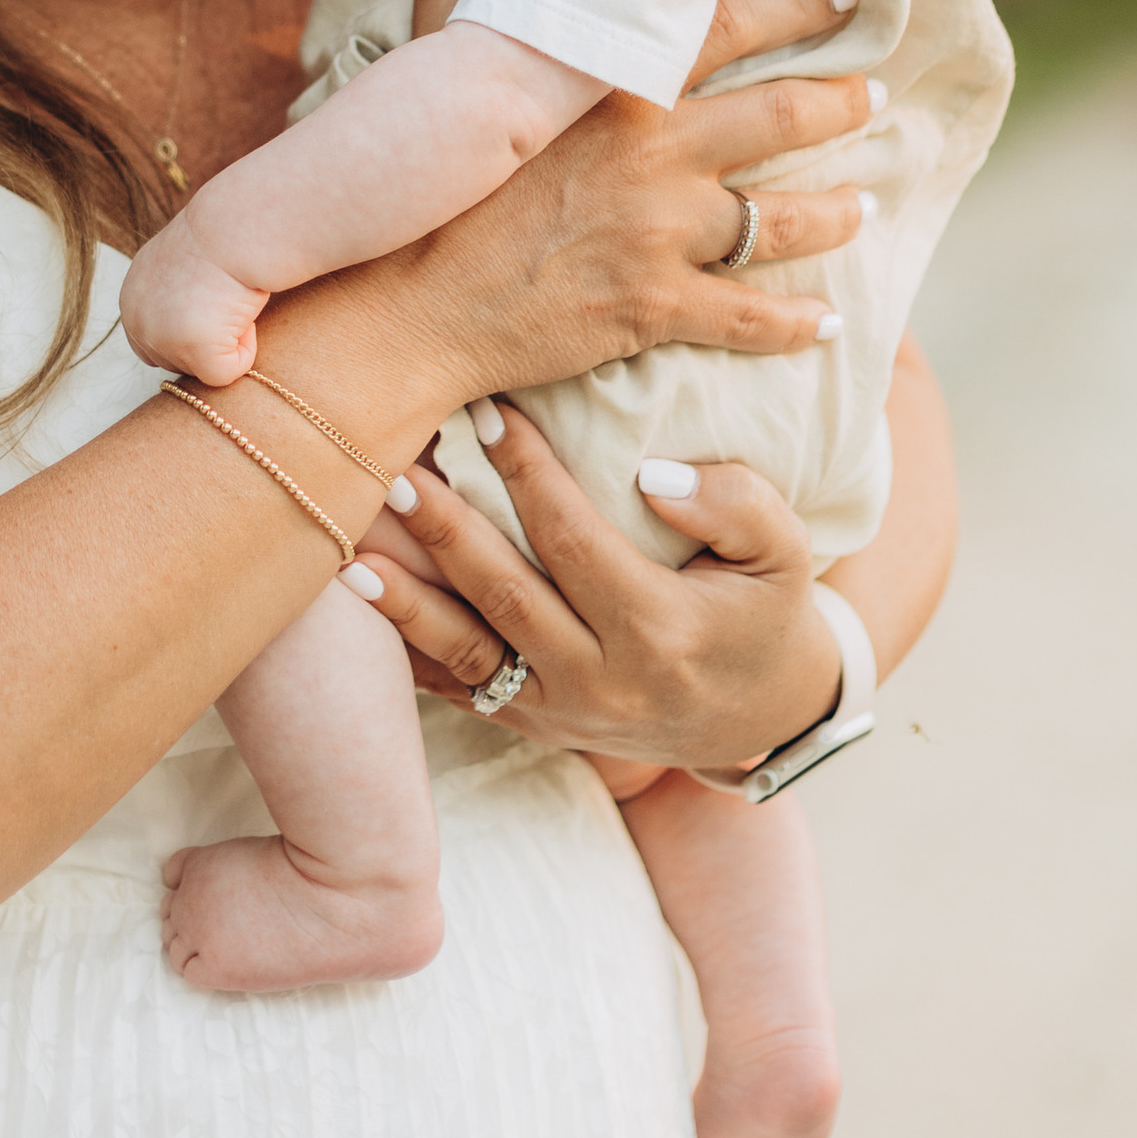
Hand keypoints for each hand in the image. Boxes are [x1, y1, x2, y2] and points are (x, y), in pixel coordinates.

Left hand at [118, 213, 268, 384]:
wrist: (235, 226)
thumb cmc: (219, 235)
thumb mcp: (178, 264)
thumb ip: (171, 296)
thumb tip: (189, 319)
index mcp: (132, 297)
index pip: (151, 343)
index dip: (187, 334)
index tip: (210, 305)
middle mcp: (137, 320)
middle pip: (174, 361)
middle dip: (205, 342)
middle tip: (225, 300)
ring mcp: (162, 338)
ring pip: (201, 368)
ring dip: (226, 342)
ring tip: (233, 301)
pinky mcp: (194, 351)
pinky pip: (227, 373)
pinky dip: (245, 351)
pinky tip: (244, 315)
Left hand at [342, 406, 838, 776]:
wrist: (765, 718)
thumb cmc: (767, 613)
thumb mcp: (785, 554)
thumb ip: (737, 504)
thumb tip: (655, 474)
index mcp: (659, 630)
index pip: (573, 540)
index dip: (526, 474)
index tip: (490, 411)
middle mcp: (601, 681)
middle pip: (503, 595)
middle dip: (443, 530)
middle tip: (394, 468)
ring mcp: (559, 713)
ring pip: (465, 653)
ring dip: (403, 598)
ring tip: (351, 546)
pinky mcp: (532, 726)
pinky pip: (458, 689)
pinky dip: (407, 647)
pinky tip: (362, 601)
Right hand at [358, 0, 872, 412]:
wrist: (404, 305)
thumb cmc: (418, 189)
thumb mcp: (431, 76)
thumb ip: (456, 6)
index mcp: (612, 84)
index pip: (729, 24)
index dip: (797, 2)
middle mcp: (654, 150)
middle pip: (783, 114)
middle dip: (841, 100)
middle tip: (871, 93)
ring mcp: (663, 232)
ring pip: (784, 218)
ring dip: (837, 210)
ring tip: (864, 202)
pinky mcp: (658, 307)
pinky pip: (752, 317)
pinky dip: (797, 323)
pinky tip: (826, 322)